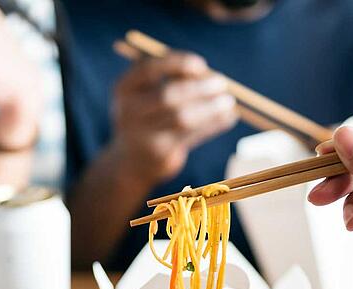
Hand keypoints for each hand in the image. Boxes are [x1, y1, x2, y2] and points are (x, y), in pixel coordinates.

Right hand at [111, 53, 237, 182]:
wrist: (133, 159)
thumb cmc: (148, 115)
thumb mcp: (148, 92)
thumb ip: (171, 77)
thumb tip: (210, 74)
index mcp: (124, 88)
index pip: (149, 69)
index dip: (177, 64)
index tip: (201, 65)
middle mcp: (129, 111)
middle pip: (167, 96)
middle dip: (198, 88)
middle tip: (222, 82)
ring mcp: (143, 135)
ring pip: (182, 118)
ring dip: (210, 108)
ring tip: (228, 101)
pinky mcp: (160, 154)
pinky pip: (192, 135)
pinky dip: (213, 124)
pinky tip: (228, 117)